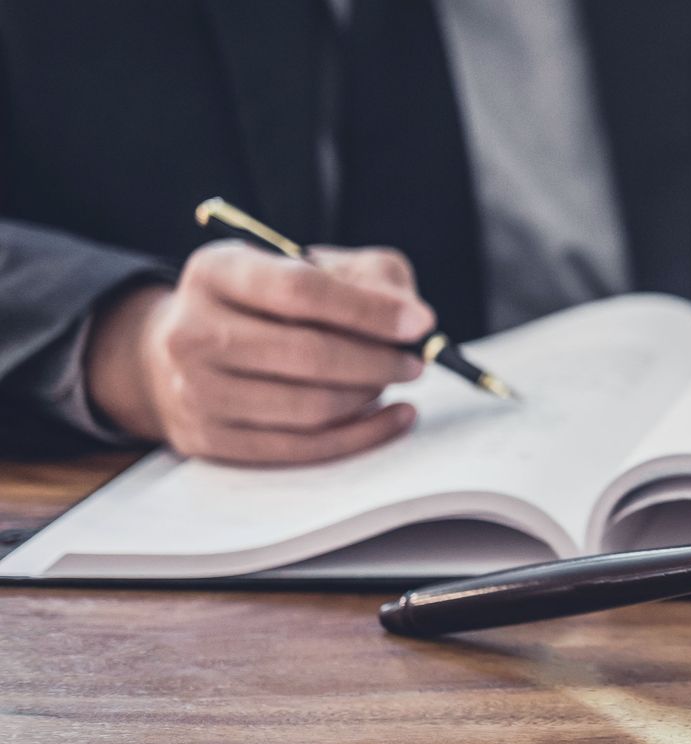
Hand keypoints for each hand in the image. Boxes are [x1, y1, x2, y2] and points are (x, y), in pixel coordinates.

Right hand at [85, 242, 435, 463]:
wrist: (186, 351)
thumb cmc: (269, 302)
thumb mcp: (312, 265)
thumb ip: (370, 277)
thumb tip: (413, 318)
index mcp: (216, 271)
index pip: (299, 290)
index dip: (368, 310)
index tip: (420, 323)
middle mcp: (192, 330)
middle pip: (307, 353)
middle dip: (377, 360)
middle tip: (415, 361)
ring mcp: (196, 391)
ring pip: (309, 407)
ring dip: (369, 395)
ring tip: (393, 379)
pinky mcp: (211, 440)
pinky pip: (301, 448)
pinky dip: (361, 436)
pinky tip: (394, 417)